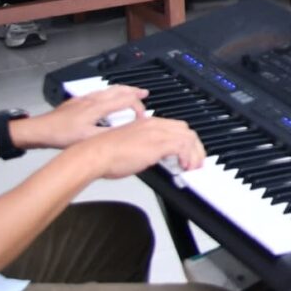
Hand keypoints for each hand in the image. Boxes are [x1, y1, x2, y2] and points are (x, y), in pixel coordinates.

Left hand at [21, 85, 147, 148]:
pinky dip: (108, 92)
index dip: (138, 107)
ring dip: (122, 89)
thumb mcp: (88, 138)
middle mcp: (92, 99)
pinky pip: (97, 92)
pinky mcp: (75, 101)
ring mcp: (83, 99)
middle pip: (118, 90)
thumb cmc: (61, 135)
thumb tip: (126, 132)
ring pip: (107, 89)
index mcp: (98, 107)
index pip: (125, 100)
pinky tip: (105, 96)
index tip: (142, 117)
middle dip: (133, 91)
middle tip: (144, 92)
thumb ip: (109, 133)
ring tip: (130, 91)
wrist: (39, 130)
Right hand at [69, 115, 203, 179]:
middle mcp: (153, 124)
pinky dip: (188, 157)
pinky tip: (185, 167)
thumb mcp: (129, 146)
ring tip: (193, 167)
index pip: (175, 127)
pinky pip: (183, 146)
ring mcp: (156, 133)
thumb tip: (150, 158)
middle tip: (196, 161)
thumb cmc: (104, 153)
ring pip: (188, 137)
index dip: (185, 141)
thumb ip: (143, 148)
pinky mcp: (157, 144)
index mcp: (146, 123)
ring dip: (194, 153)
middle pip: (186, 130)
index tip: (188, 153)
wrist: (94, 154)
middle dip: (195, 146)